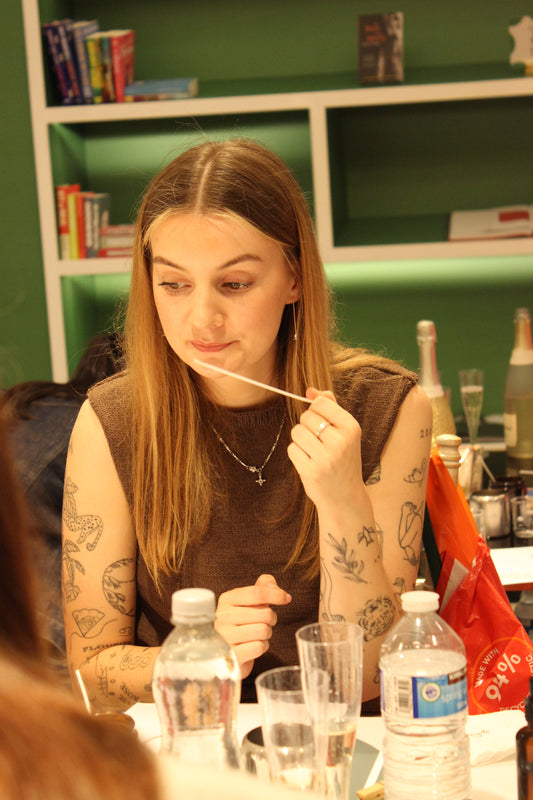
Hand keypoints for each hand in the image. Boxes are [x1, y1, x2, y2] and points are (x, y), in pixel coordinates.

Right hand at [215, 574, 291, 678]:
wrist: (225, 652)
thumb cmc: (240, 623)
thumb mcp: (248, 602)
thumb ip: (261, 588)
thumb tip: (274, 586)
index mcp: (227, 599)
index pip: (257, 592)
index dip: (276, 594)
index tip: (286, 598)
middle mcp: (223, 616)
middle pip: (264, 613)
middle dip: (271, 618)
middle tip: (264, 621)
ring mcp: (225, 636)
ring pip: (263, 630)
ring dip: (266, 633)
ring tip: (257, 634)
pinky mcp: (231, 655)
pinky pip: (259, 647)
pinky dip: (261, 646)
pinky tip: (252, 646)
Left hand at [287, 388, 364, 509]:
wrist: (345, 496)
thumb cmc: (343, 459)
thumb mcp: (344, 432)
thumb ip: (329, 407)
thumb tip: (310, 390)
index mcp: (351, 427)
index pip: (320, 403)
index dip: (316, 411)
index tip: (323, 424)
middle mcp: (341, 441)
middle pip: (306, 417)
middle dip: (307, 427)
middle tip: (319, 442)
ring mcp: (326, 457)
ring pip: (296, 432)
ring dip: (300, 441)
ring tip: (313, 452)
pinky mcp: (311, 471)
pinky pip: (292, 449)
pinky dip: (296, 454)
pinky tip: (309, 463)